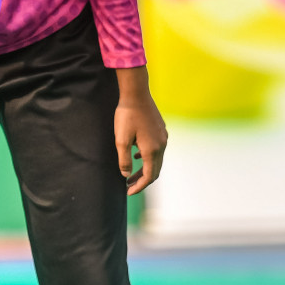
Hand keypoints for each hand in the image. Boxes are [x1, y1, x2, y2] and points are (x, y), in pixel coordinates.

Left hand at [115, 67, 167, 195]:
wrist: (136, 93)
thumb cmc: (127, 116)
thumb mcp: (121, 139)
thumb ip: (124, 160)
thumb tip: (126, 175)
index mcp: (152, 150)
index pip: (148, 176)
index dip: (139, 186)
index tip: (128, 191)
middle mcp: (161, 145)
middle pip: (154, 170)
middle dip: (141, 180)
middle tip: (128, 185)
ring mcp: (163, 137)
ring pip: (156, 160)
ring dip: (145, 169)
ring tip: (131, 173)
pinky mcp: (161, 130)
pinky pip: (157, 150)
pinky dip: (148, 157)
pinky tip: (137, 154)